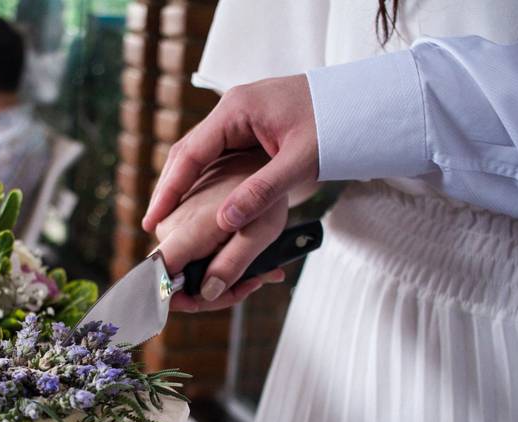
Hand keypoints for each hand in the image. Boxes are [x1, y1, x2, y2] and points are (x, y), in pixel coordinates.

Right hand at [143, 75, 317, 299]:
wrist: (365, 103)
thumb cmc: (336, 123)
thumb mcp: (300, 161)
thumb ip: (262, 191)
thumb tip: (226, 221)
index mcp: (236, 109)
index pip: (189, 152)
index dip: (168, 189)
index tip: (152, 218)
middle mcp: (232, 111)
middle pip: (187, 153)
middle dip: (170, 189)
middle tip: (154, 223)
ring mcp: (240, 120)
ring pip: (201, 157)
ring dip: (186, 187)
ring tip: (171, 219)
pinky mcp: (251, 130)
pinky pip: (219, 158)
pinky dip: (208, 182)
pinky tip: (201, 205)